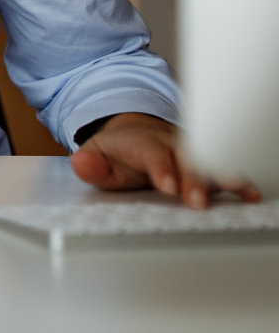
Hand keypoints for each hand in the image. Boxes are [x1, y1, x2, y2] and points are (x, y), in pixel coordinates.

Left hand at [69, 112, 261, 208]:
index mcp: (142, 141)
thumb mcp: (96, 154)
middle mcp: (170, 143)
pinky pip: (223, 168)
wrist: (134, 132)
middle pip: (186, 157)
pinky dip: (238, 180)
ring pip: (209, 160)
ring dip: (222, 176)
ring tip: (239, 191)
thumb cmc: (116, 152)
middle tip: (197, 200)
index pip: (151, 153)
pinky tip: (251, 194)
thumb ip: (90, 164)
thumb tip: (81, 163)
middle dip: (193, 178)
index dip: (161, 168)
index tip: (167, 185)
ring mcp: (190, 151)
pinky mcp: (205, 162)